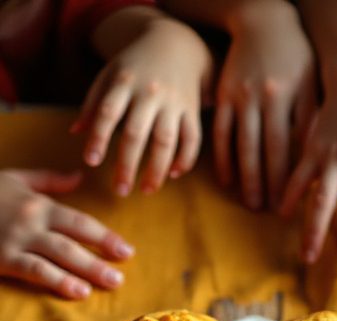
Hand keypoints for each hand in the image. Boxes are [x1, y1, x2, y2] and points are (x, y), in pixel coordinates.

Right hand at [0, 169, 132, 298]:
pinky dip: (59, 281)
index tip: (127, 250)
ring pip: (60, 254)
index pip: (79, 220)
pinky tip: (78, 291)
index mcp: (38, 203)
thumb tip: (79, 176)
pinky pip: (36, 271)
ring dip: (87, 269)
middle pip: (74, 238)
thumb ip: (49, 181)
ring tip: (110, 283)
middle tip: (125, 272)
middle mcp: (31, 219)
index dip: (105, 236)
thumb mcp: (15, 180)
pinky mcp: (4, 258)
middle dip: (102, 255)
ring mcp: (17, 239)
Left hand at [72, 18, 212, 195]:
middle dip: (127, 164)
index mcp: (124, 82)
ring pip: (166, 140)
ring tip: (147, 190)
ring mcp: (173, 102)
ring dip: (157, 169)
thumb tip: (75, 133)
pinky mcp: (192, 109)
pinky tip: (173, 175)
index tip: (91, 162)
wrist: (175, 45)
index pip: (108, 112)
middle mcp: (150, 92)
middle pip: (137, 133)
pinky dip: (185, 159)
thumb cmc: (135, 66)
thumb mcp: (109, 75)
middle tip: (120, 190)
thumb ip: (92, 104)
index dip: (99, 137)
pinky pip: (192, 139)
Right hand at [214, 2, 315, 209]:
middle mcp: (264, 97)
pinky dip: (222, 159)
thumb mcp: (312, 84)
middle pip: (264, 151)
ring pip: (241, 145)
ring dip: (245, 178)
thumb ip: (313, 120)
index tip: (294, 203)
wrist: (264, 20)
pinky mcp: (224, 95)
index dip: (290, 178)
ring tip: (251, 204)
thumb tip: (318, 161)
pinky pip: (220, 133)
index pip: (290, 146)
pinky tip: (227, 181)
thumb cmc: (297, 57)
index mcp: (290, 96)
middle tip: (268, 212)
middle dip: (266, 184)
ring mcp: (241, 97)